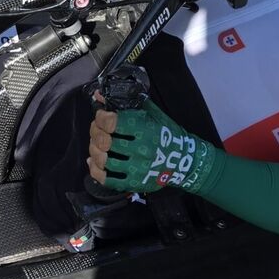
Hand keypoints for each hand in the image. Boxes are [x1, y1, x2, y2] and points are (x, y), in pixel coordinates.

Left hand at [88, 99, 214, 194]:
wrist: (183, 160)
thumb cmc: (167, 135)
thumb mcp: (152, 113)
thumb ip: (127, 103)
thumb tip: (99, 96)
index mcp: (145, 130)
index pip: (111, 122)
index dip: (100, 117)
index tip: (101, 116)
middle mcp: (141, 150)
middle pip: (104, 140)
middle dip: (95, 132)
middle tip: (98, 130)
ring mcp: (137, 168)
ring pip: (103, 160)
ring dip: (95, 150)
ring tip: (98, 145)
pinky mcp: (134, 183)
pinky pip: (106, 179)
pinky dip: (95, 169)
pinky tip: (95, 162)